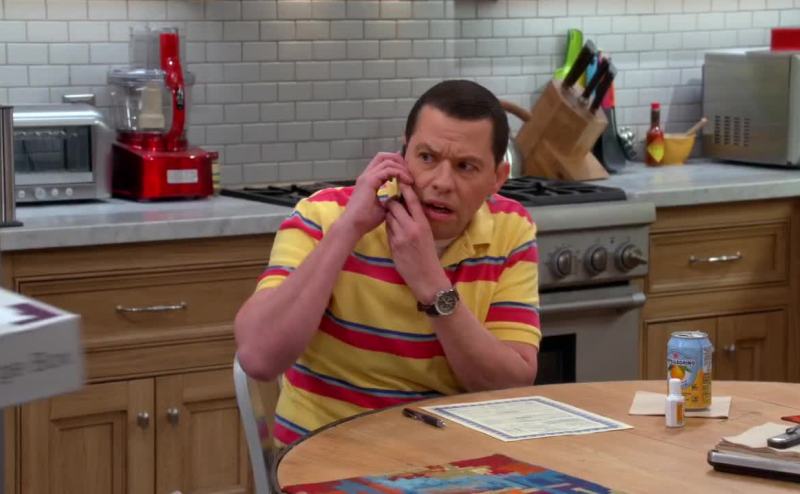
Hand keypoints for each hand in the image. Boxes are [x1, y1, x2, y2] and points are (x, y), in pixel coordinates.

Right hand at [340, 152, 412, 236]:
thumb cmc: (366, 220)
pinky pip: (388, 170)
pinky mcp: (369, 181)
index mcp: (369, 179)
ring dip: (401, 167)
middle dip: (399, 160)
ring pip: (386, 160)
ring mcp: (367, 176)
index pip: (383, 162)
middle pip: (384, 156)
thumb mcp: (384, 206)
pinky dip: (399, 173)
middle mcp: (367, 175)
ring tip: (410, 178)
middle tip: (410, 172)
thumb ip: (392, 197)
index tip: (408, 175)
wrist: (352, 226)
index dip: (397, 164)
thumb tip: (403, 194)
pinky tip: (407, 181)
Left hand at [385, 183, 450, 302]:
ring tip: (392, 216)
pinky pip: (387, 230)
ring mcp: (401, 236)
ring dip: (388, 215)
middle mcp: (412, 228)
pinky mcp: (394, 245)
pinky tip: (392, 230)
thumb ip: (417, 222)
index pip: (412, 201)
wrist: (427, 277)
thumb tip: (406, 209)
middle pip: (395, 206)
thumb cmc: (428, 256)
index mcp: (423, 223)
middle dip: (391, 202)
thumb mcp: (427, 235)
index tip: (401, 179)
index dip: (405, 189)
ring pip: (389, 217)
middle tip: (391, 201)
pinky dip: (388, 228)